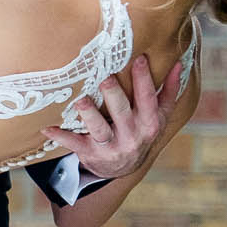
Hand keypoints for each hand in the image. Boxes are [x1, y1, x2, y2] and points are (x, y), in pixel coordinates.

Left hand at [44, 52, 186, 180]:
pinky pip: (74, 144)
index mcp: (150, 123)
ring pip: (100, 129)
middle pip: (123, 112)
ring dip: (90, 114)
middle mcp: (132, 135)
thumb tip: (179, 64)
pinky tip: (47, 128)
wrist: (125, 167)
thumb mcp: (160, 116)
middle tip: (106, 77)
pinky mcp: (91, 153)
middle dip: (114, 95)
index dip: (144, 79)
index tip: (139, 58)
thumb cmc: (142, 131)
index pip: (148, 98)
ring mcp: (111, 146)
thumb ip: (169, 92)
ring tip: (80, 101)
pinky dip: (61, 136)